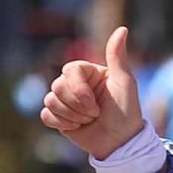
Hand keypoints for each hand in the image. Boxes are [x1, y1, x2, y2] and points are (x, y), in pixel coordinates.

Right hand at [40, 25, 143, 159]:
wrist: (122, 143)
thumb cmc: (126, 112)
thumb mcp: (125, 82)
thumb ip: (118, 56)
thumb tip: (122, 29)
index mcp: (87, 73)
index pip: (69, 71)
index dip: (78, 89)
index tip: (94, 102)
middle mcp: (74, 84)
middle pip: (57, 86)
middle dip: (78, 105)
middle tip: (95, 113)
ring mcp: (65, 101)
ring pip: (50, 100)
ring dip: (72, 115)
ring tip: (89, 120)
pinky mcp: (59, 118)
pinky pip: (46, 115)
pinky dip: (62, 123)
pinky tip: (77, 127)